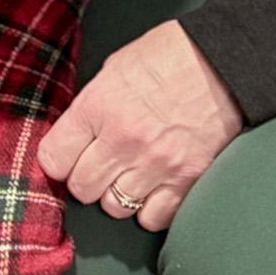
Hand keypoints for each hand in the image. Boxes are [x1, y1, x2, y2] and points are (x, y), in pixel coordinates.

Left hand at [37, 20, 244, 231]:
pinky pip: (153, 218)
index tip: (65, 157)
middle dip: (86, 179)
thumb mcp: (114, 69)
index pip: (53, 159)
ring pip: (115, 208)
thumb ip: (92, 105)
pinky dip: (150, 208)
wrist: (222, 61)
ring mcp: (155, 164)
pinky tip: (153, 186)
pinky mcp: (185, 181)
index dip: (58, 160)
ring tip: (128, 173)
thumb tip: (76, 135)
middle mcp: (123, 140)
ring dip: (117, 194)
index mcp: (98, 106)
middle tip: (98, 165)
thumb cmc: (167, 56)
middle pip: (82, 188)